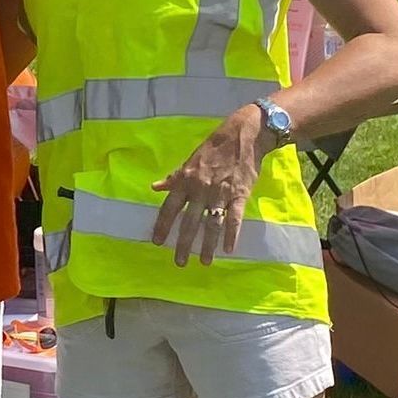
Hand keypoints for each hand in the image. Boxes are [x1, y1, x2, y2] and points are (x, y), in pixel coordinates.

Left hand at [151, 106, 263, 266]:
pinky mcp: (239, 195)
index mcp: (186, 180)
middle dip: (183, 243)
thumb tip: (155, 187)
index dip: (163, 225)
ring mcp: (220, 193)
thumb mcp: (189, 160)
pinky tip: (229, 249)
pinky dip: (232, 235)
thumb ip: (174, 178)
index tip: (157, 242)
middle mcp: (200, 189)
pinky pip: (235, 219)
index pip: (170, 207)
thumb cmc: (214, 148)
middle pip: (189, 221)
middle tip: (179, 261)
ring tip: (203, 261)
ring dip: (207, 245)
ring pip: (211, 224)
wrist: (242, 136)